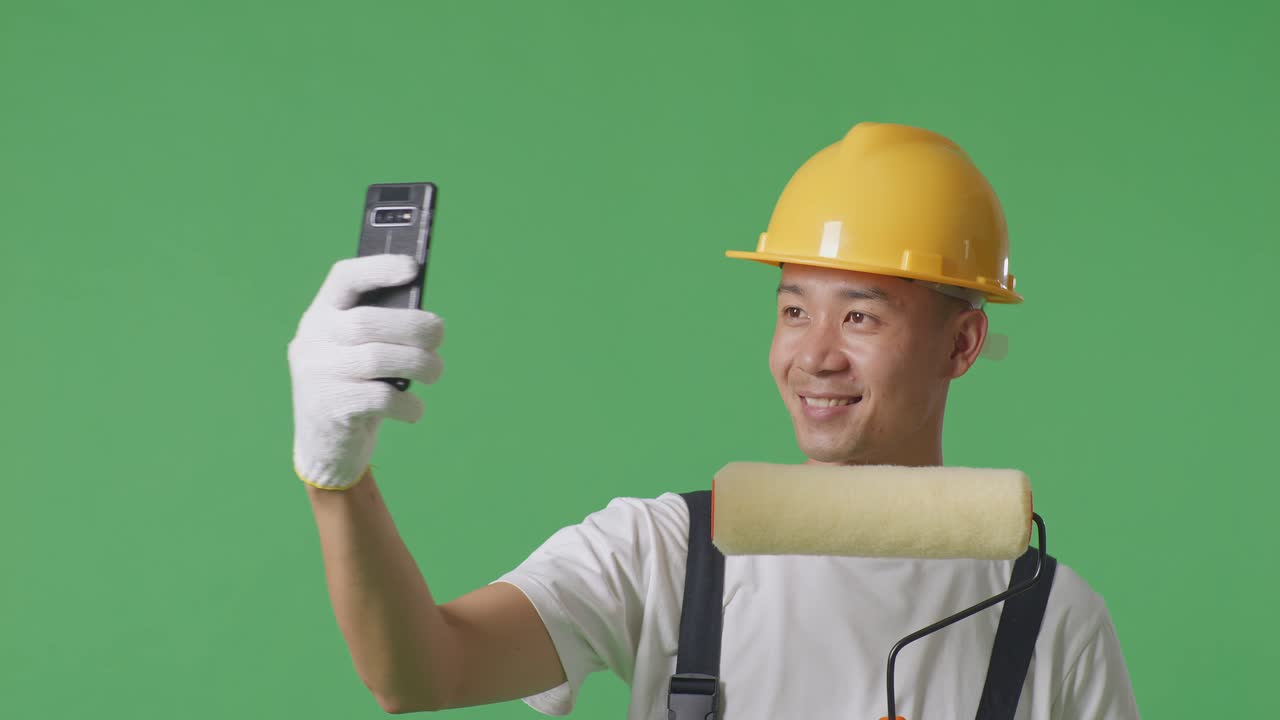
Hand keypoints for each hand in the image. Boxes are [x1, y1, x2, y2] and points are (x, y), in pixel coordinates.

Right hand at [288, 254, 443, 489]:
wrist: (326, 447)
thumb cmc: (355, 387)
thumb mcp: (357, 352)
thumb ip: (380, 330)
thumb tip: (429, 321)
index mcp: (320, 315)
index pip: (343, 279)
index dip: (377, 268)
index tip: (412, 268)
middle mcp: (312, 340)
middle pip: (368, 322)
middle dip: (415, 327)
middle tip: (438, 337)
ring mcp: (317, 374)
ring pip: (378, 357)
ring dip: (420, 364)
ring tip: (434, 373)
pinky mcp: (329, 407)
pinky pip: (380, 397)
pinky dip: (407, 403)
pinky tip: (413, 410)